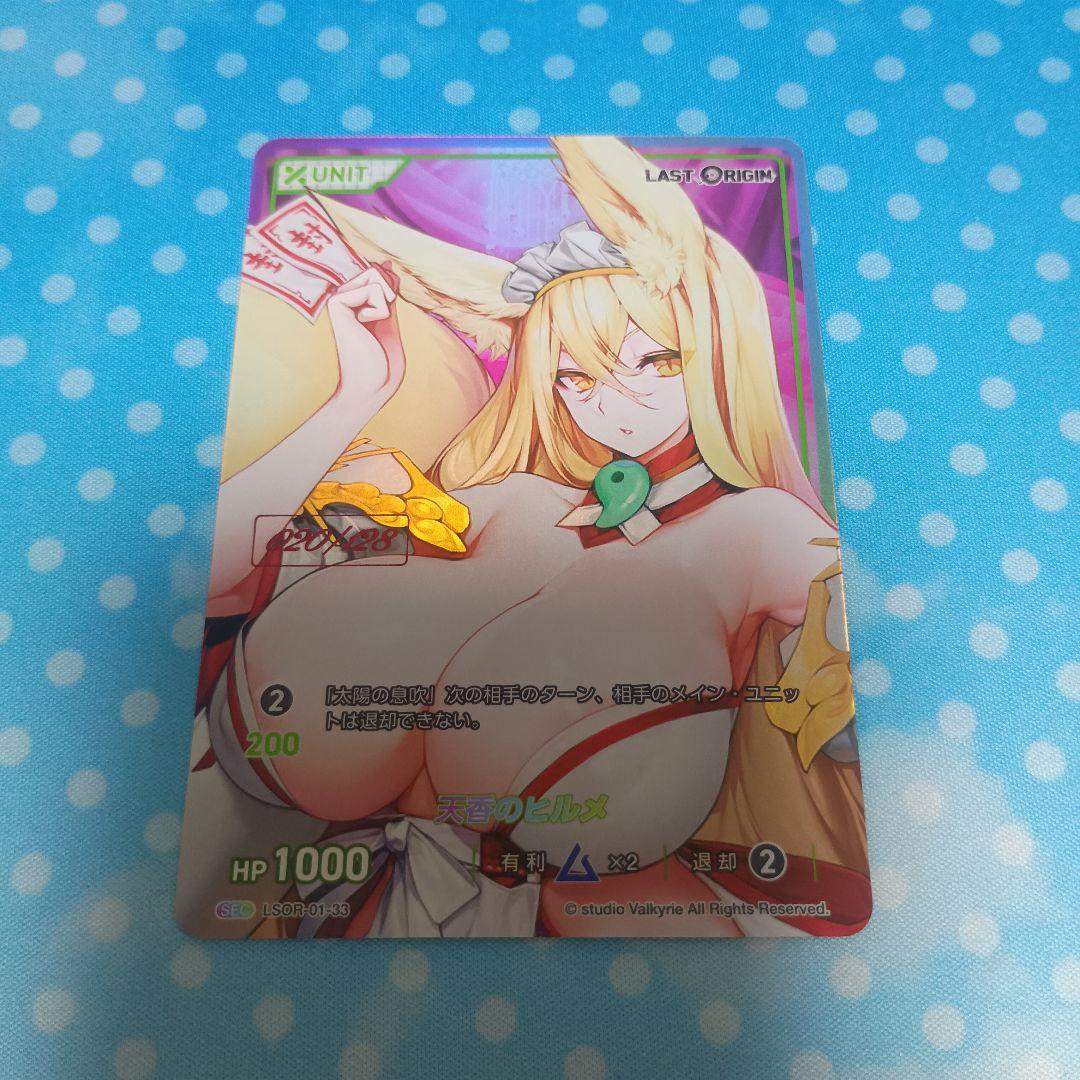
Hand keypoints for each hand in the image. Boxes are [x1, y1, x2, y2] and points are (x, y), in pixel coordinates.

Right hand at [327, 262, 404, 402]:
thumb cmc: (381, 363)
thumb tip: (386, 265)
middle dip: (389, 295)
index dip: (390, 288)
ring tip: (369, 327)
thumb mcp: (389, 320)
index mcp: (351, 301)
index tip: (380, 319)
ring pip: (376, 276)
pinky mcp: (336, 303)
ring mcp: (336, 298)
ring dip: (385, 305)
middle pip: (378, 270)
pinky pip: (374, 289)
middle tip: (378, 324)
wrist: (370, 387)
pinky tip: (363, 329)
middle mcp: (340, 296)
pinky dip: (379, 311)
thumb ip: (386, 293)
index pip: (377, 272)